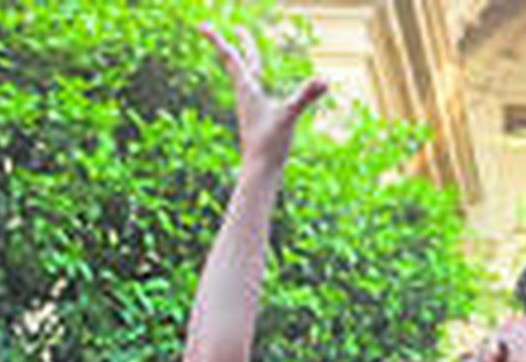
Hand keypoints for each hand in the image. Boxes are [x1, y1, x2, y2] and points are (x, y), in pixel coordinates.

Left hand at [199, 22, 326, 170]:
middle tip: (235, 28)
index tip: (202, 25)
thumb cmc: (270, 145)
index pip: (232, 58)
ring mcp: (250, 106)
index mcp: (247, 89)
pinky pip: (251, 91)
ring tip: (240, 52)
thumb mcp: (289, 116)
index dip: (218, 40)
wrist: (259, 171)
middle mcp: (245, 95)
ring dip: (242, 61)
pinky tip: (256, 86)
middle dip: (234, 44)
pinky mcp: (256, 117)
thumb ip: (305, 97)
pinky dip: (252, 80)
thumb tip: (324, 81)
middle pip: (236, 63)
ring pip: (243, 77)